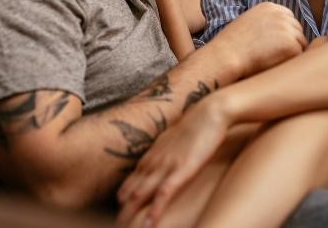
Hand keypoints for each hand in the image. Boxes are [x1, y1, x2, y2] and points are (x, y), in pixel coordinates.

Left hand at [116, 97, 229, 226]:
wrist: (210, 112)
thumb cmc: (196, 124)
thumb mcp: (174, 139)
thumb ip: (164, 151)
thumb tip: (160, 159)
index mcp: (152, 155)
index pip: (130, 180)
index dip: (124, 197)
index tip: (119, 211)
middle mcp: (154, 161)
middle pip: (131, 191)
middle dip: (123, 210)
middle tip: (117, 225)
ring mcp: (166, 166)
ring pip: (141, 194)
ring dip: (132, 214)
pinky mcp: (182, 170)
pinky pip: (164, 194)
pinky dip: (155, 210)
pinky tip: (150, 224)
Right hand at [212, 2, 306, 77]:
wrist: (225, 55)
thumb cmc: (232, 46)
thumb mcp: (248, 23)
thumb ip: (266, 23)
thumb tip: (280, 35)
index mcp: (270, 7)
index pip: (289, 20)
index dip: (283, 35)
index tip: (272, 45)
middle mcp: (281, 14)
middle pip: (297, 31)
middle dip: (289, 44)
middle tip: (271, 55)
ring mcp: (287, 28)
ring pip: (300, 44)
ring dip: (290, 54)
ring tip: (270, 60)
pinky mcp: (291, 44)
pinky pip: (299, 56)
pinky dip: (289, 62)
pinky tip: (273, 65)